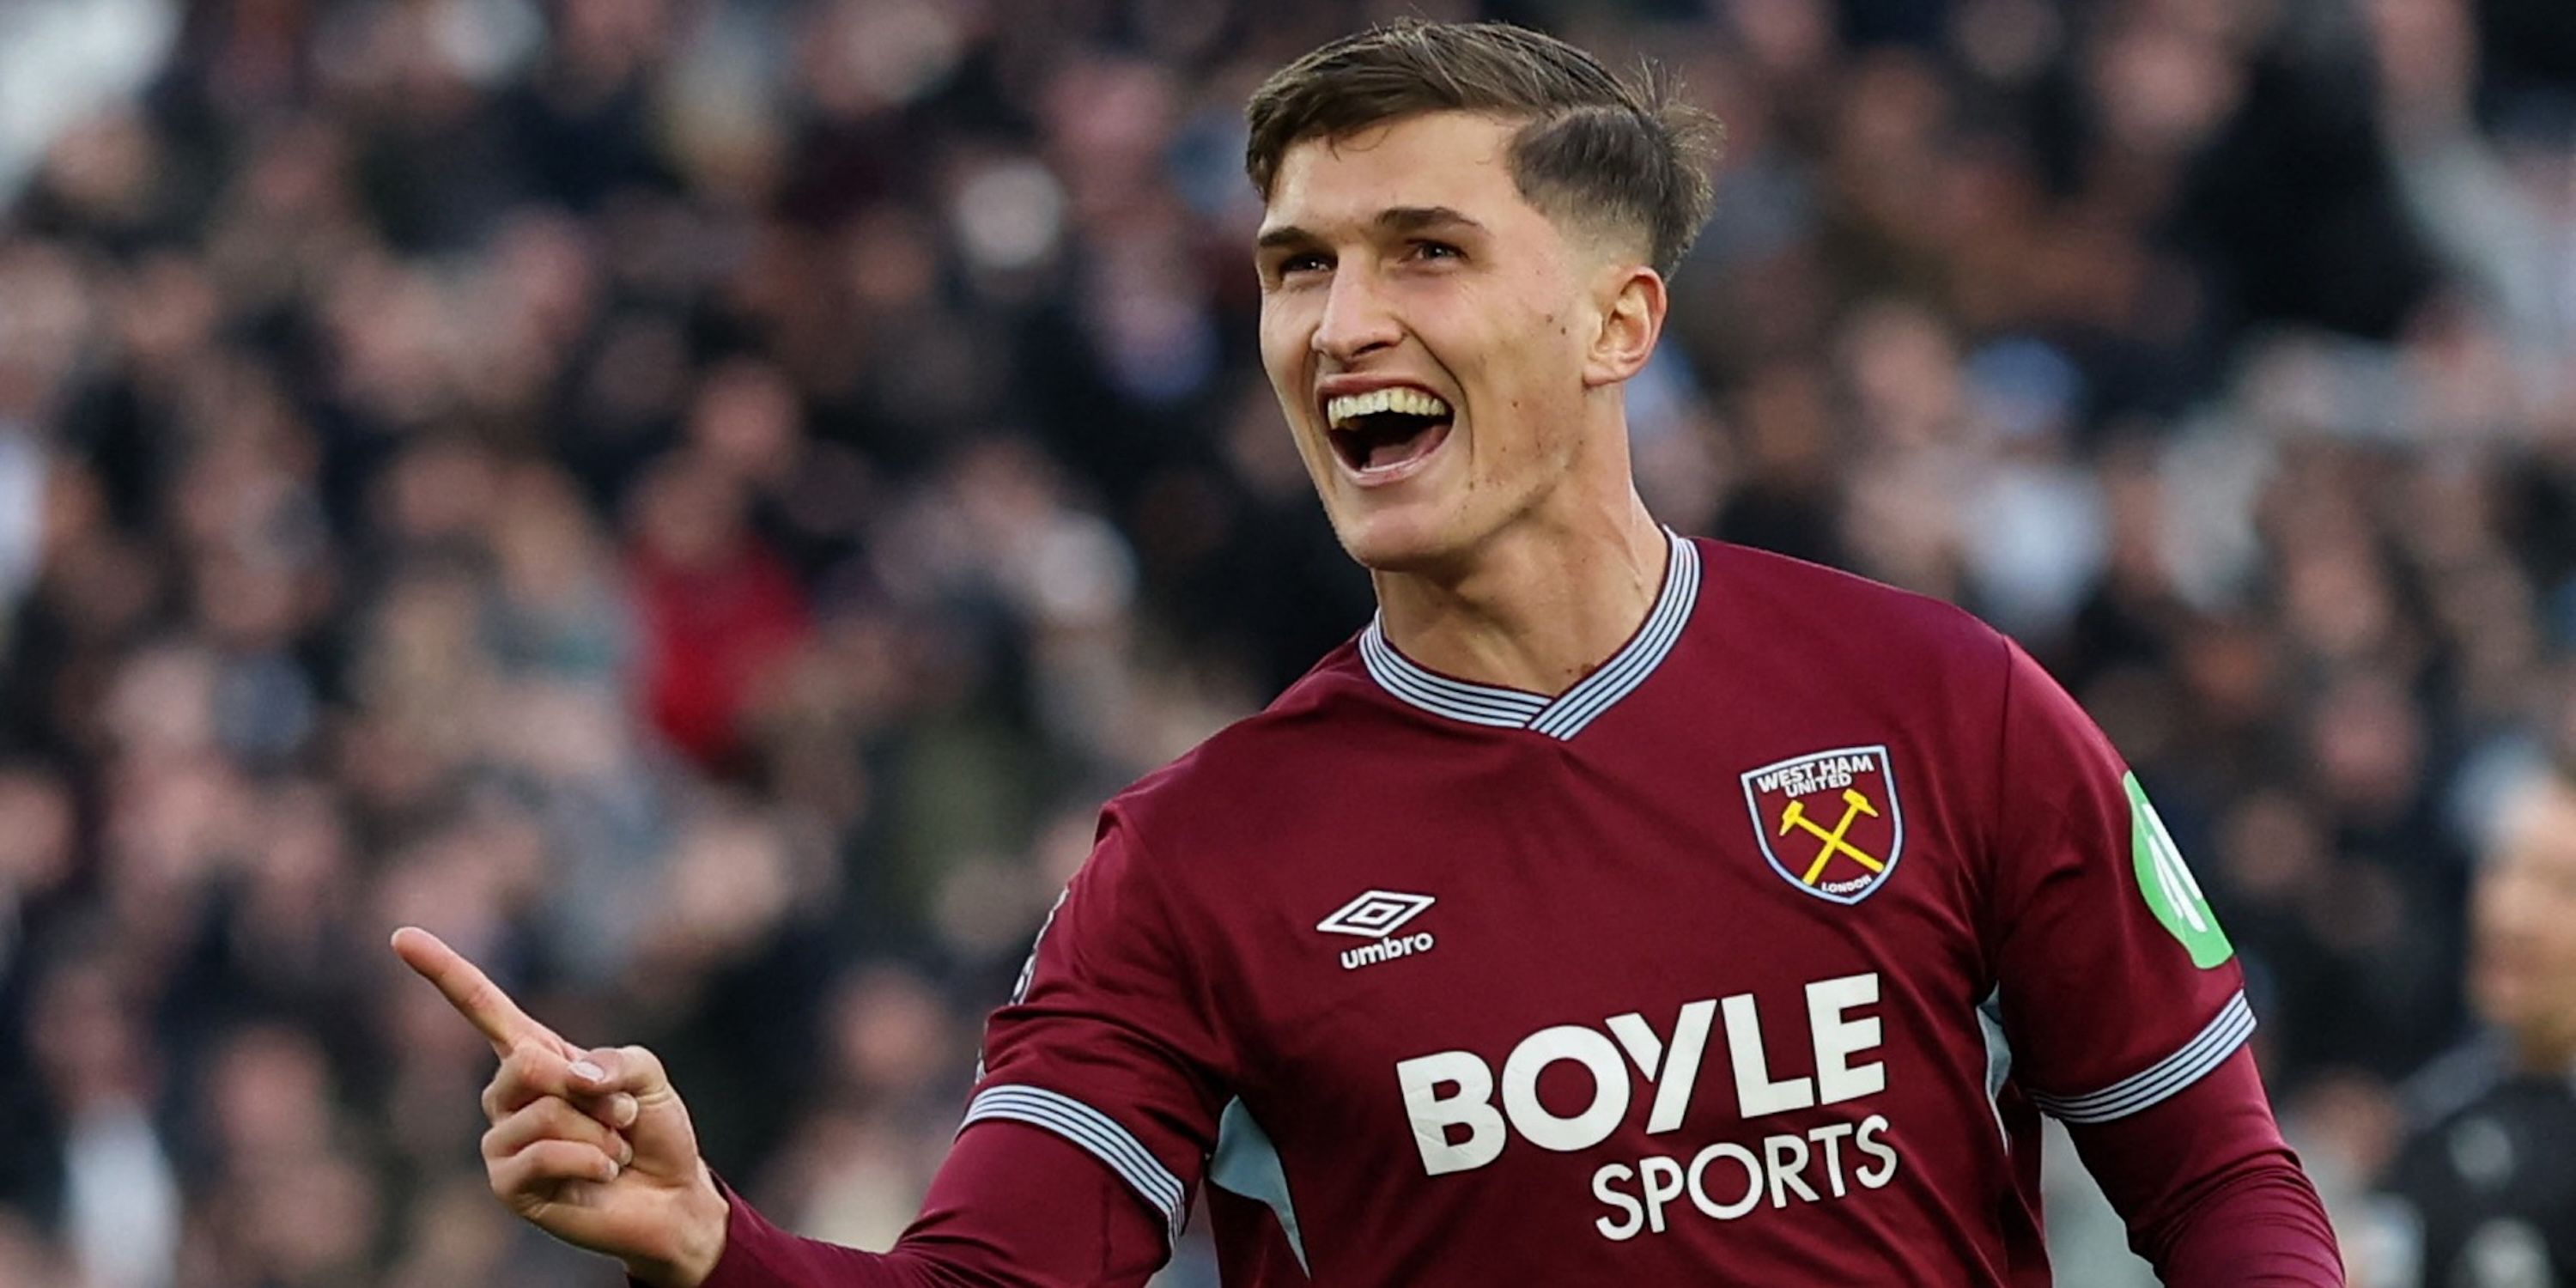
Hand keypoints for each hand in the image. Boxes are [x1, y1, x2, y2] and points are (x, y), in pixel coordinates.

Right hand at [390, 927, 731, 1286]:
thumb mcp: (645, 1076)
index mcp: (534, 1056)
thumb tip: (572, 1079)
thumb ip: (612, 1062)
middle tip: (620, 1113)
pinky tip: (604, 1174)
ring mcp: (503, 1141)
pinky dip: (594, 1160)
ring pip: (547, 1114)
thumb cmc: (653, 1130)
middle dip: (591, 1088)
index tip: (401, 936)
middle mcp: (507, 1096)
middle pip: (527, 1064)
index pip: (482, 1007)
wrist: (671, 1197)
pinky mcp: (508, 1185)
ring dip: (601, 1131)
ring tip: (613, 1149)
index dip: (443, 972)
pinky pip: (548, 1156)